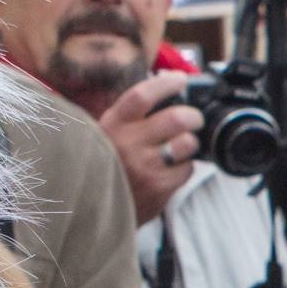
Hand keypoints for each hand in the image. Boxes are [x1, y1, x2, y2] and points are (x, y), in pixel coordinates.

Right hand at [100, 69, 204, 223]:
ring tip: (183, 144)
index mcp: (112, 125)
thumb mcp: (106, 131)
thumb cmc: (105, 162)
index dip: (166, 84)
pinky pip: (187, 168)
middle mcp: (127, 144)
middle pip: (176, 119)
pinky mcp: (158, 189)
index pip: (142, 96)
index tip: (180, 80)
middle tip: (193, 118)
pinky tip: (173, 167)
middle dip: (193, 116)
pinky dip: (186, 165)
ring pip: (187, 143)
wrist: (92, 209)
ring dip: (191, 141)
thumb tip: (168, 78)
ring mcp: (144, 168)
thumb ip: (133, 111)